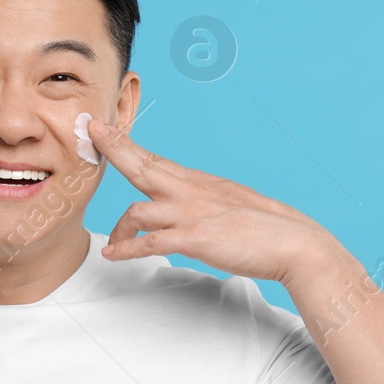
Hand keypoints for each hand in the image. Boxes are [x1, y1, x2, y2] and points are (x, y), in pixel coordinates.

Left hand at [88, 117, 344, 285]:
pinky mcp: (195, 238)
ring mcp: (191, 213)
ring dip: (119, 228)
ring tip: (113, 242)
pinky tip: (114, 255)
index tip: (103, 128)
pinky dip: (127, 249)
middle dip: (113, 148)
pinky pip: (150, 242)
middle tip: (89, 132)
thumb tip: (187, 207)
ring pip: (138, 209)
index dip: (125, 143)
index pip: (154, 158)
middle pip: (141, 165)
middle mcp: (191, 191)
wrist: (294, 243)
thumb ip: (203, 202)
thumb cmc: (265, 228)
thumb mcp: (230, 204)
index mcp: (198, 182)